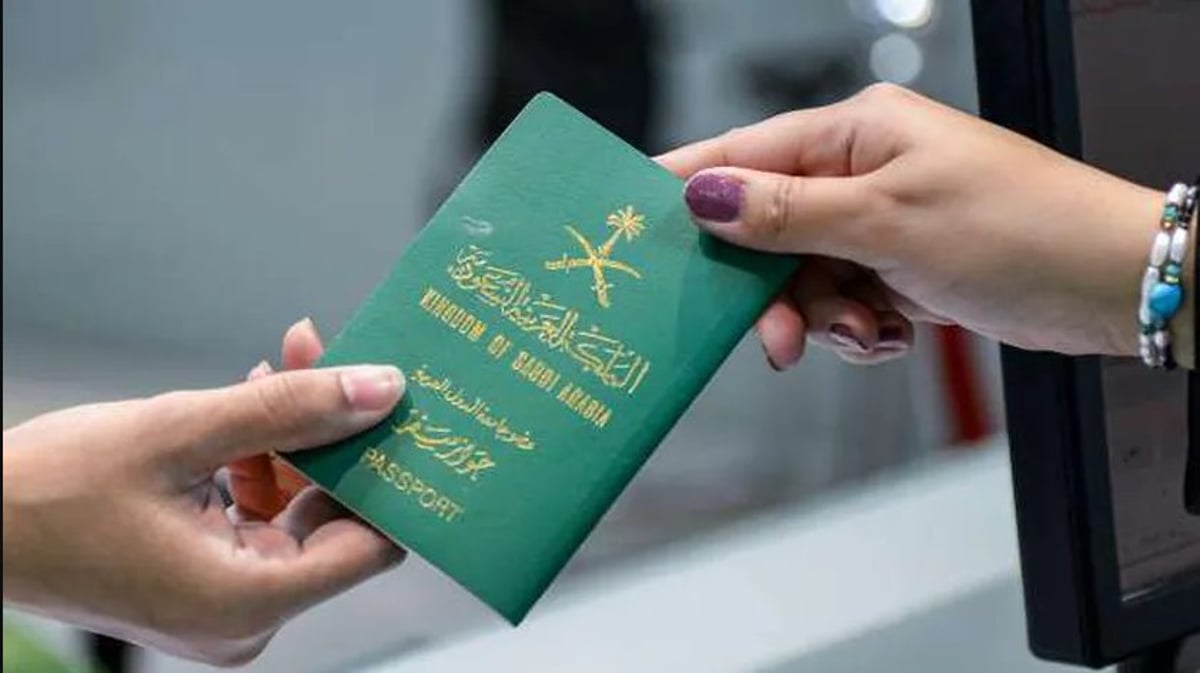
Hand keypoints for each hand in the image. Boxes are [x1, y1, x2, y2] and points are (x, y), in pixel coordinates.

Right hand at [2, 319, 405, 665]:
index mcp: (248, 599)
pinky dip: (261, 462)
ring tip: (285, 367)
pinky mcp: (207, 579)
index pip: (371, 545)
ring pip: (297, 509)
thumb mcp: (181, 431)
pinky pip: (260, 516)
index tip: (405, 417)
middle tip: (338, 365)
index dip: (391, 478)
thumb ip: (290, 409)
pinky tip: (252, 407)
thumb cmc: (48, 492)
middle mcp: (246, 615)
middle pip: (333, 519)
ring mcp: (226, 601)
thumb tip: (381, 390)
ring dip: (295, 438)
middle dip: (336, 437)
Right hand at [657, 83, 1187, 367]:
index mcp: (857, 131)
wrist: (1107, 284)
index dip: (690, 190)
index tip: (635, 221)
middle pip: (768, 231)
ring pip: (802, 277)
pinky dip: (858, 329)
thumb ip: (787, 213)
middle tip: (775, 337)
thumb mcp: (887, 221)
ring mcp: (879, 220)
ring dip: (824, 318)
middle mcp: (862, 170)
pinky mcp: (897, 265)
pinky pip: (841, 302)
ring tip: (869, 333)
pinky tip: (893, 333)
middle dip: (773, 290)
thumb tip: (705, 195)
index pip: (745, 154)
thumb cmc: (1018, 229)